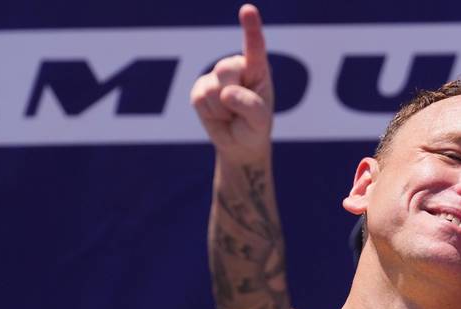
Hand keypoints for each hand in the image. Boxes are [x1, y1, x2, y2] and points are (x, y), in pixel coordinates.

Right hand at [191, 4, 274, 163]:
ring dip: (222, 109)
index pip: (254, 47)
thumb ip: (250, 106)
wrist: (239, 143)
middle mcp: (236, 66)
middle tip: (240, 110)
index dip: (250, 28)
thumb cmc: (255, 127)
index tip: (248, 10)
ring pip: (212, 88)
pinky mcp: (200, 88)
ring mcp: (215, 75)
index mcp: (257, 68)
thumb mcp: (260, 121)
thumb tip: (226, 92)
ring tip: (231, 114)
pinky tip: (218, 114)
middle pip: (225, 70)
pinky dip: (210, 113)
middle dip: (232, 96)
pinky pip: (200, 99)